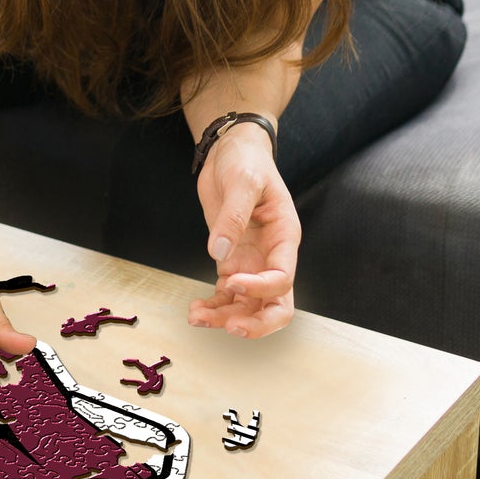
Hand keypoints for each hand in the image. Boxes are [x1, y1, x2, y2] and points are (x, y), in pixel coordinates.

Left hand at [189, 123, 299, 337]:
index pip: (282, 276)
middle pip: (276, 305)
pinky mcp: (231, 261)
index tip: (230, 280)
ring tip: (196, 317)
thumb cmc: (246, 161)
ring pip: (248, 306)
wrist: (231, 151)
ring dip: (225, 318)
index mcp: (284, 237)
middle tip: (229, 327)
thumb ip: (233, 217)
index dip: (259, 287)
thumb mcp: (242, 182)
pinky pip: (227, 295)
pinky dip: (213, 307)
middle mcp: (271, 256)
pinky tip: (195, 310)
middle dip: (256, 323)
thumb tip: (219, 252)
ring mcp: (252, 262)